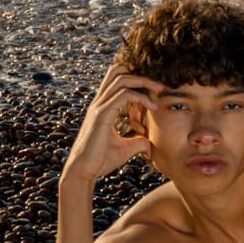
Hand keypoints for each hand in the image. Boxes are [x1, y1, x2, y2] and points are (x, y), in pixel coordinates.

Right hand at [62, 63, 165, 183]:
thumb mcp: (125, 149)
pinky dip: (141, 97)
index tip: (155, 91)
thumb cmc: (100, 161)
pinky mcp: (102, 115)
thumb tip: (150, 145)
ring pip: (122, 79)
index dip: (137, 80)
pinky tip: (152, 107)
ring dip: (143, 81)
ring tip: (159, 90)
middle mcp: (99, 102)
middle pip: (118, 71)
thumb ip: (137, 143)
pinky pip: (124, 95)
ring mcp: (99, 106)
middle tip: (160, 85)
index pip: (118, 80)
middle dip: (141, 74)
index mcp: (103, 107)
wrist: (83, 171)